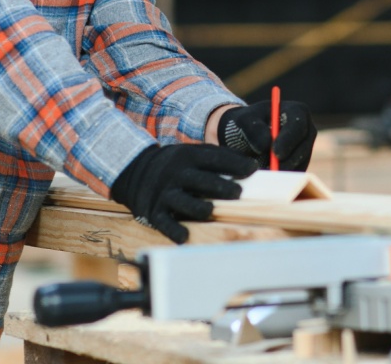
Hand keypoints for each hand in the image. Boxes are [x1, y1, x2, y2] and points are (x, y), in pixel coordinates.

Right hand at [109, 144, 256, 243]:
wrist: (138, 171)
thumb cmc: (178, 165)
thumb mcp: (194, 153)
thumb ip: (219, 158)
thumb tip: (252, 167)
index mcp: (189, 156)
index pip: (214, 158)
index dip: (234, 163)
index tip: (252, 169)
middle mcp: (176, 174)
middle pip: (200, 180)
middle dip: (220, 187)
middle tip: (238, 193)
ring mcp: (165, 193)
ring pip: (183, 202)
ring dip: (198, 208)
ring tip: (211, 211)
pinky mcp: (154, 211)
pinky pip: (165, 222)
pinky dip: (174, 230)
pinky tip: (185, 236)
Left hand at [217, 100, 316, 171]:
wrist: (246, 134)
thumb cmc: (247, 122)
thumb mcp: (245, 120)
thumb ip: (254, 129)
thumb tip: (266, 144)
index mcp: (297, 111)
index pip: (298, 126)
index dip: (288, 140)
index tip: (276, 154)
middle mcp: (307, 129)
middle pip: (304, 147)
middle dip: (289, 160)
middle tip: (273, 171)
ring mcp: (307, 147)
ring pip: (301, 162)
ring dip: (286, 170)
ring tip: (267, 176)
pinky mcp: (302, 162)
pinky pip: (297, 172)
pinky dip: (285, 178)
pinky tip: (270, 180)